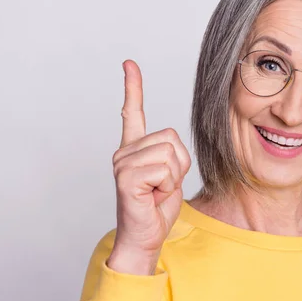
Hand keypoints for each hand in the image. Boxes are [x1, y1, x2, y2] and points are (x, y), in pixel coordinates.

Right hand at [107, 60, 190, 274]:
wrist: (146, 237)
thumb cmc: (157, 207)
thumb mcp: (171, 174)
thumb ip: (170, 154)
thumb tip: (171, 144)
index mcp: (134, 149)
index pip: (133, 112)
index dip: (133, 87)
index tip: (129, 64)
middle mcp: (124, 152)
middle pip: (172, 138)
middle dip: (179, 165)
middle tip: (163, 185)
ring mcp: (122, 164)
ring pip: (170, 154)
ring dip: (173, 177)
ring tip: (157, 191)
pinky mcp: (126, 177)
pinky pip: (165, 169)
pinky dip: (167, 186)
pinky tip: (152, 196)